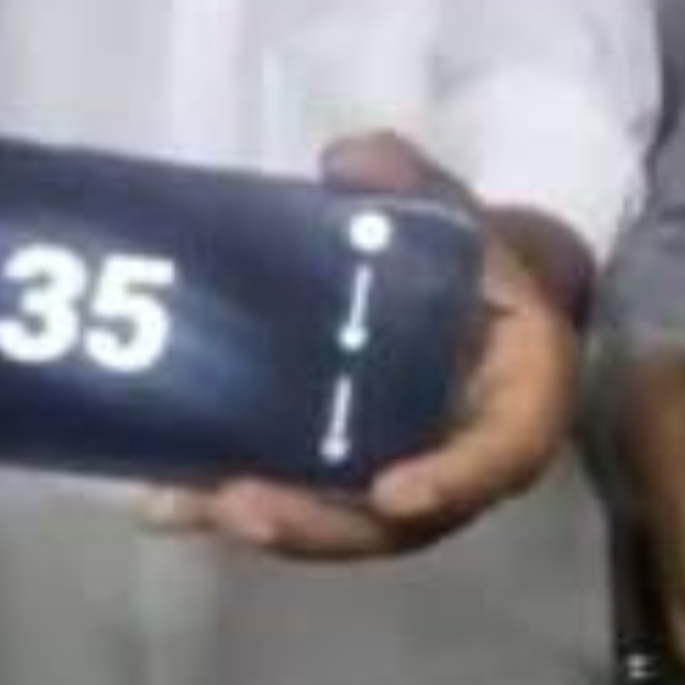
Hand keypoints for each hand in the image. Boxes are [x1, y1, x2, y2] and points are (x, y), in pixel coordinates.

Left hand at [152, 133, 576, 562]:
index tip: (393, 493)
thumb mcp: (464, 214)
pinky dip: (232, 505)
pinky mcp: (349, 481)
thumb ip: (415, 184)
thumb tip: (346, 159)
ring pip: (341, 524)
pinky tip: (162, 499)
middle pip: (402, 521)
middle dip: (320, 522)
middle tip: (243, 507)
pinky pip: (299, 503)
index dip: (453, 480)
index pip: (503, 454)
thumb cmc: (477, 259)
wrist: (477, 296)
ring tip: (183, 506)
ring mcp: (403, 479)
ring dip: (265, 523)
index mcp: (522, 397)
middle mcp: (465, 460)